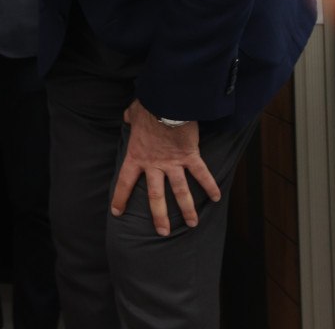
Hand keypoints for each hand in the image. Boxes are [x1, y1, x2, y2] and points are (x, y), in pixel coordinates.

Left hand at [110, 100, 219, 236]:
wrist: (166, 102)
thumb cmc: (148, 107)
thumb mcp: (132, 114)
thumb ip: (129, 118)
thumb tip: (126, 116)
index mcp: (136, 156)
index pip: (124, 181)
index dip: (120, 197)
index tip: (117, 212)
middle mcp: (154, 164)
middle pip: (155, 196)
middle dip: (159, 216)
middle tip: (163, 232)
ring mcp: (173, 163)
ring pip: (180, 191)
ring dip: (187, 209)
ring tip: (192, 224)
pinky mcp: (190, 156)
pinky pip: (202, 174)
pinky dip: (210, 186)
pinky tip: (217, 198)